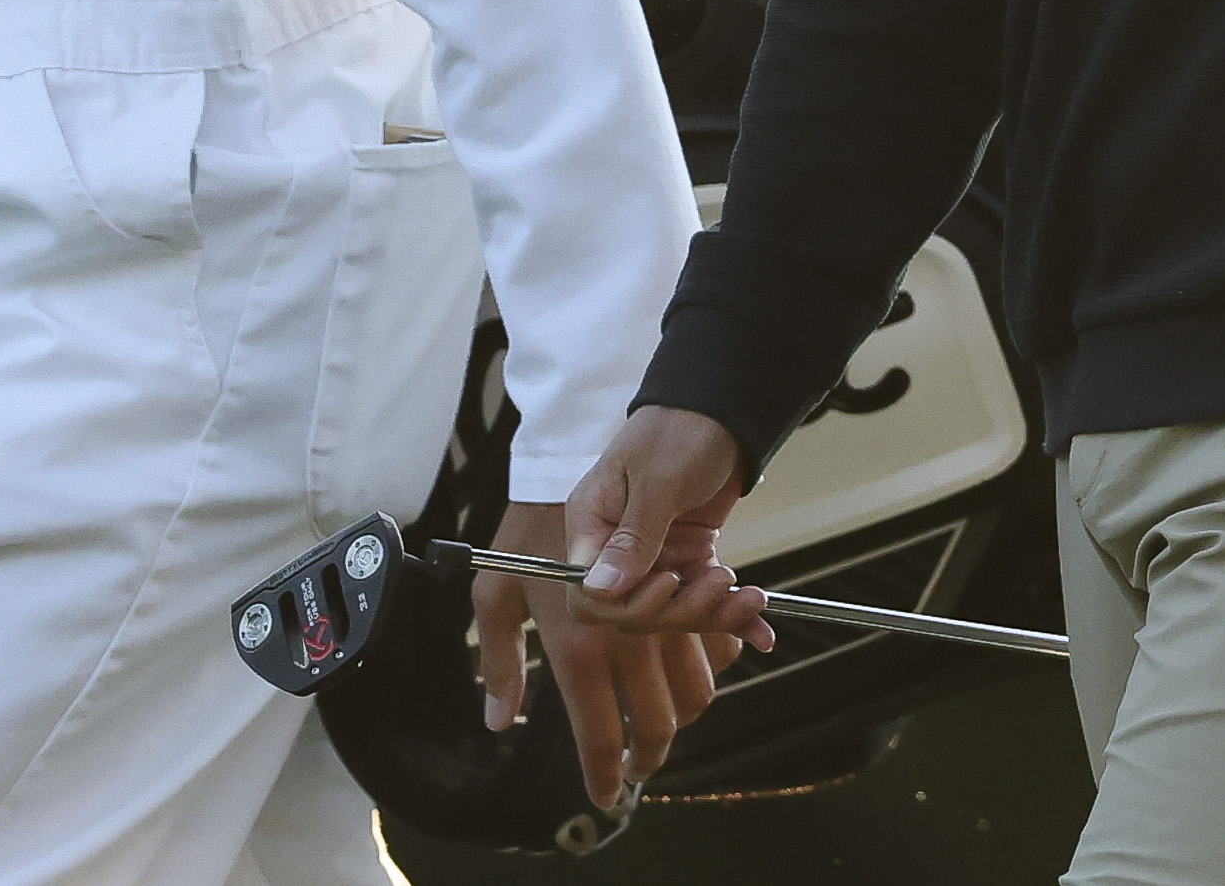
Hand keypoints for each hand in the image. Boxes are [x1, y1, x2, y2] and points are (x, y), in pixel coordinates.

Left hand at [468, 490, 763, 808]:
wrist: (650, 430)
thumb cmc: (541, 513)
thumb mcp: (497, 587)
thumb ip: (500, 657)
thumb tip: (499, 718)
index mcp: (578, 635)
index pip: (598, 725)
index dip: (606, 770)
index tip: (607, 795)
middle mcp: (628, 628)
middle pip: (659, 720)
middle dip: (653, 750)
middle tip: (640, 764)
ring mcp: (668, 606)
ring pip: (696, 688)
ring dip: (692, 701)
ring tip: (671, 709)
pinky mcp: (698, 583)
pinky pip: (718, 636)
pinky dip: (727, 646)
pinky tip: (727, 650)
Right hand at [562, 407, 764, 635]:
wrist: (722, 407)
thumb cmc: (679, 428)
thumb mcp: (657, 481)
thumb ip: (633, 538)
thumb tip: (599, 590)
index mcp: (593, 523)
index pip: (589, 593)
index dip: (626, 604)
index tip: (667, 586)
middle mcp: (618, 546)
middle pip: (635, 610)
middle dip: (681, 608)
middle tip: (719, 584)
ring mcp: (654, 553)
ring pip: (674, 608)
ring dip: (714, 612)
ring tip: (750, 597)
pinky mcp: (687, 555)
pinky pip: (703, 595)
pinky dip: (732, 613)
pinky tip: (761, 627)